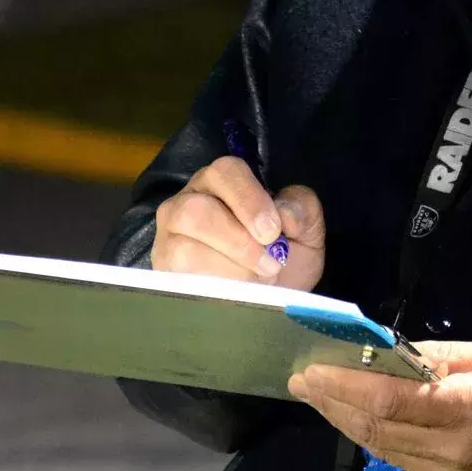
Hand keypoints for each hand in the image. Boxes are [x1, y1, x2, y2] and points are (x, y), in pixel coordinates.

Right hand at [151, 157, 325, 290]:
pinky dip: (215, 288)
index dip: (249, 200)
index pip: (225, 172)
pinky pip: (180, 280)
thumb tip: (285, 213)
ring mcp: (169, 238)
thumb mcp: (307, 230)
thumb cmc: (285, 256)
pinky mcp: (164, 272)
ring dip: (229, 270)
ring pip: (185, 249)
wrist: (270, 298)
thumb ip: (302, 209)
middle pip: (196, 211)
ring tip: (258, 280)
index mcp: (223, 181)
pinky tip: (236, 293)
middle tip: (270, 263)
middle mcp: (187, 201)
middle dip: (237, 241)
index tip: (272, 232)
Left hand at [290, 340, 471, 470]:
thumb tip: (388, 349)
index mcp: (469, 408)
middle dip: (333, 402)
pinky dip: (372, 436)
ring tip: (319, 394)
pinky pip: (399, 460)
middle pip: (376, 427)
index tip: (313, 369)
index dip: (346, 385)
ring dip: (345, 420)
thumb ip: (439, 356)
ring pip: (381, 448)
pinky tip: (355, 416)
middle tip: (302, 380)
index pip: (391, 399)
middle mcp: (453, 449)